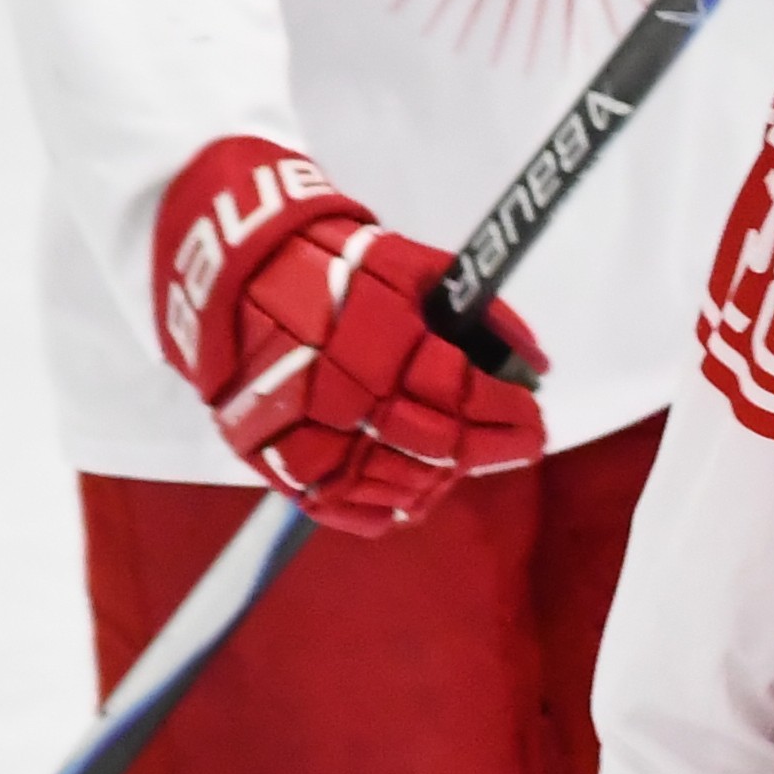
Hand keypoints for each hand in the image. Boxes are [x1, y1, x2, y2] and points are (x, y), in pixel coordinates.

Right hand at [223, 222, 545, 533]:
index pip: (467, 397)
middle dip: (492, 447)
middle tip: (518, 442)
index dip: (511, 413)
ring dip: (446, 478)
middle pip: (442, 447)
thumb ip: (481, 314)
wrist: (236, 275)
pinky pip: (349, 510)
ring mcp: (312, 439)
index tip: (535, 417)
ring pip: (402, 486)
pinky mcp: (282, 465)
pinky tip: (415, 491)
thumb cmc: (335, 263)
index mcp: (381, 342)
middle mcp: (348, 398)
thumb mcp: (413, 266)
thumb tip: (536, 365)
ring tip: (463, 458)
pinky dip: (390, 507)